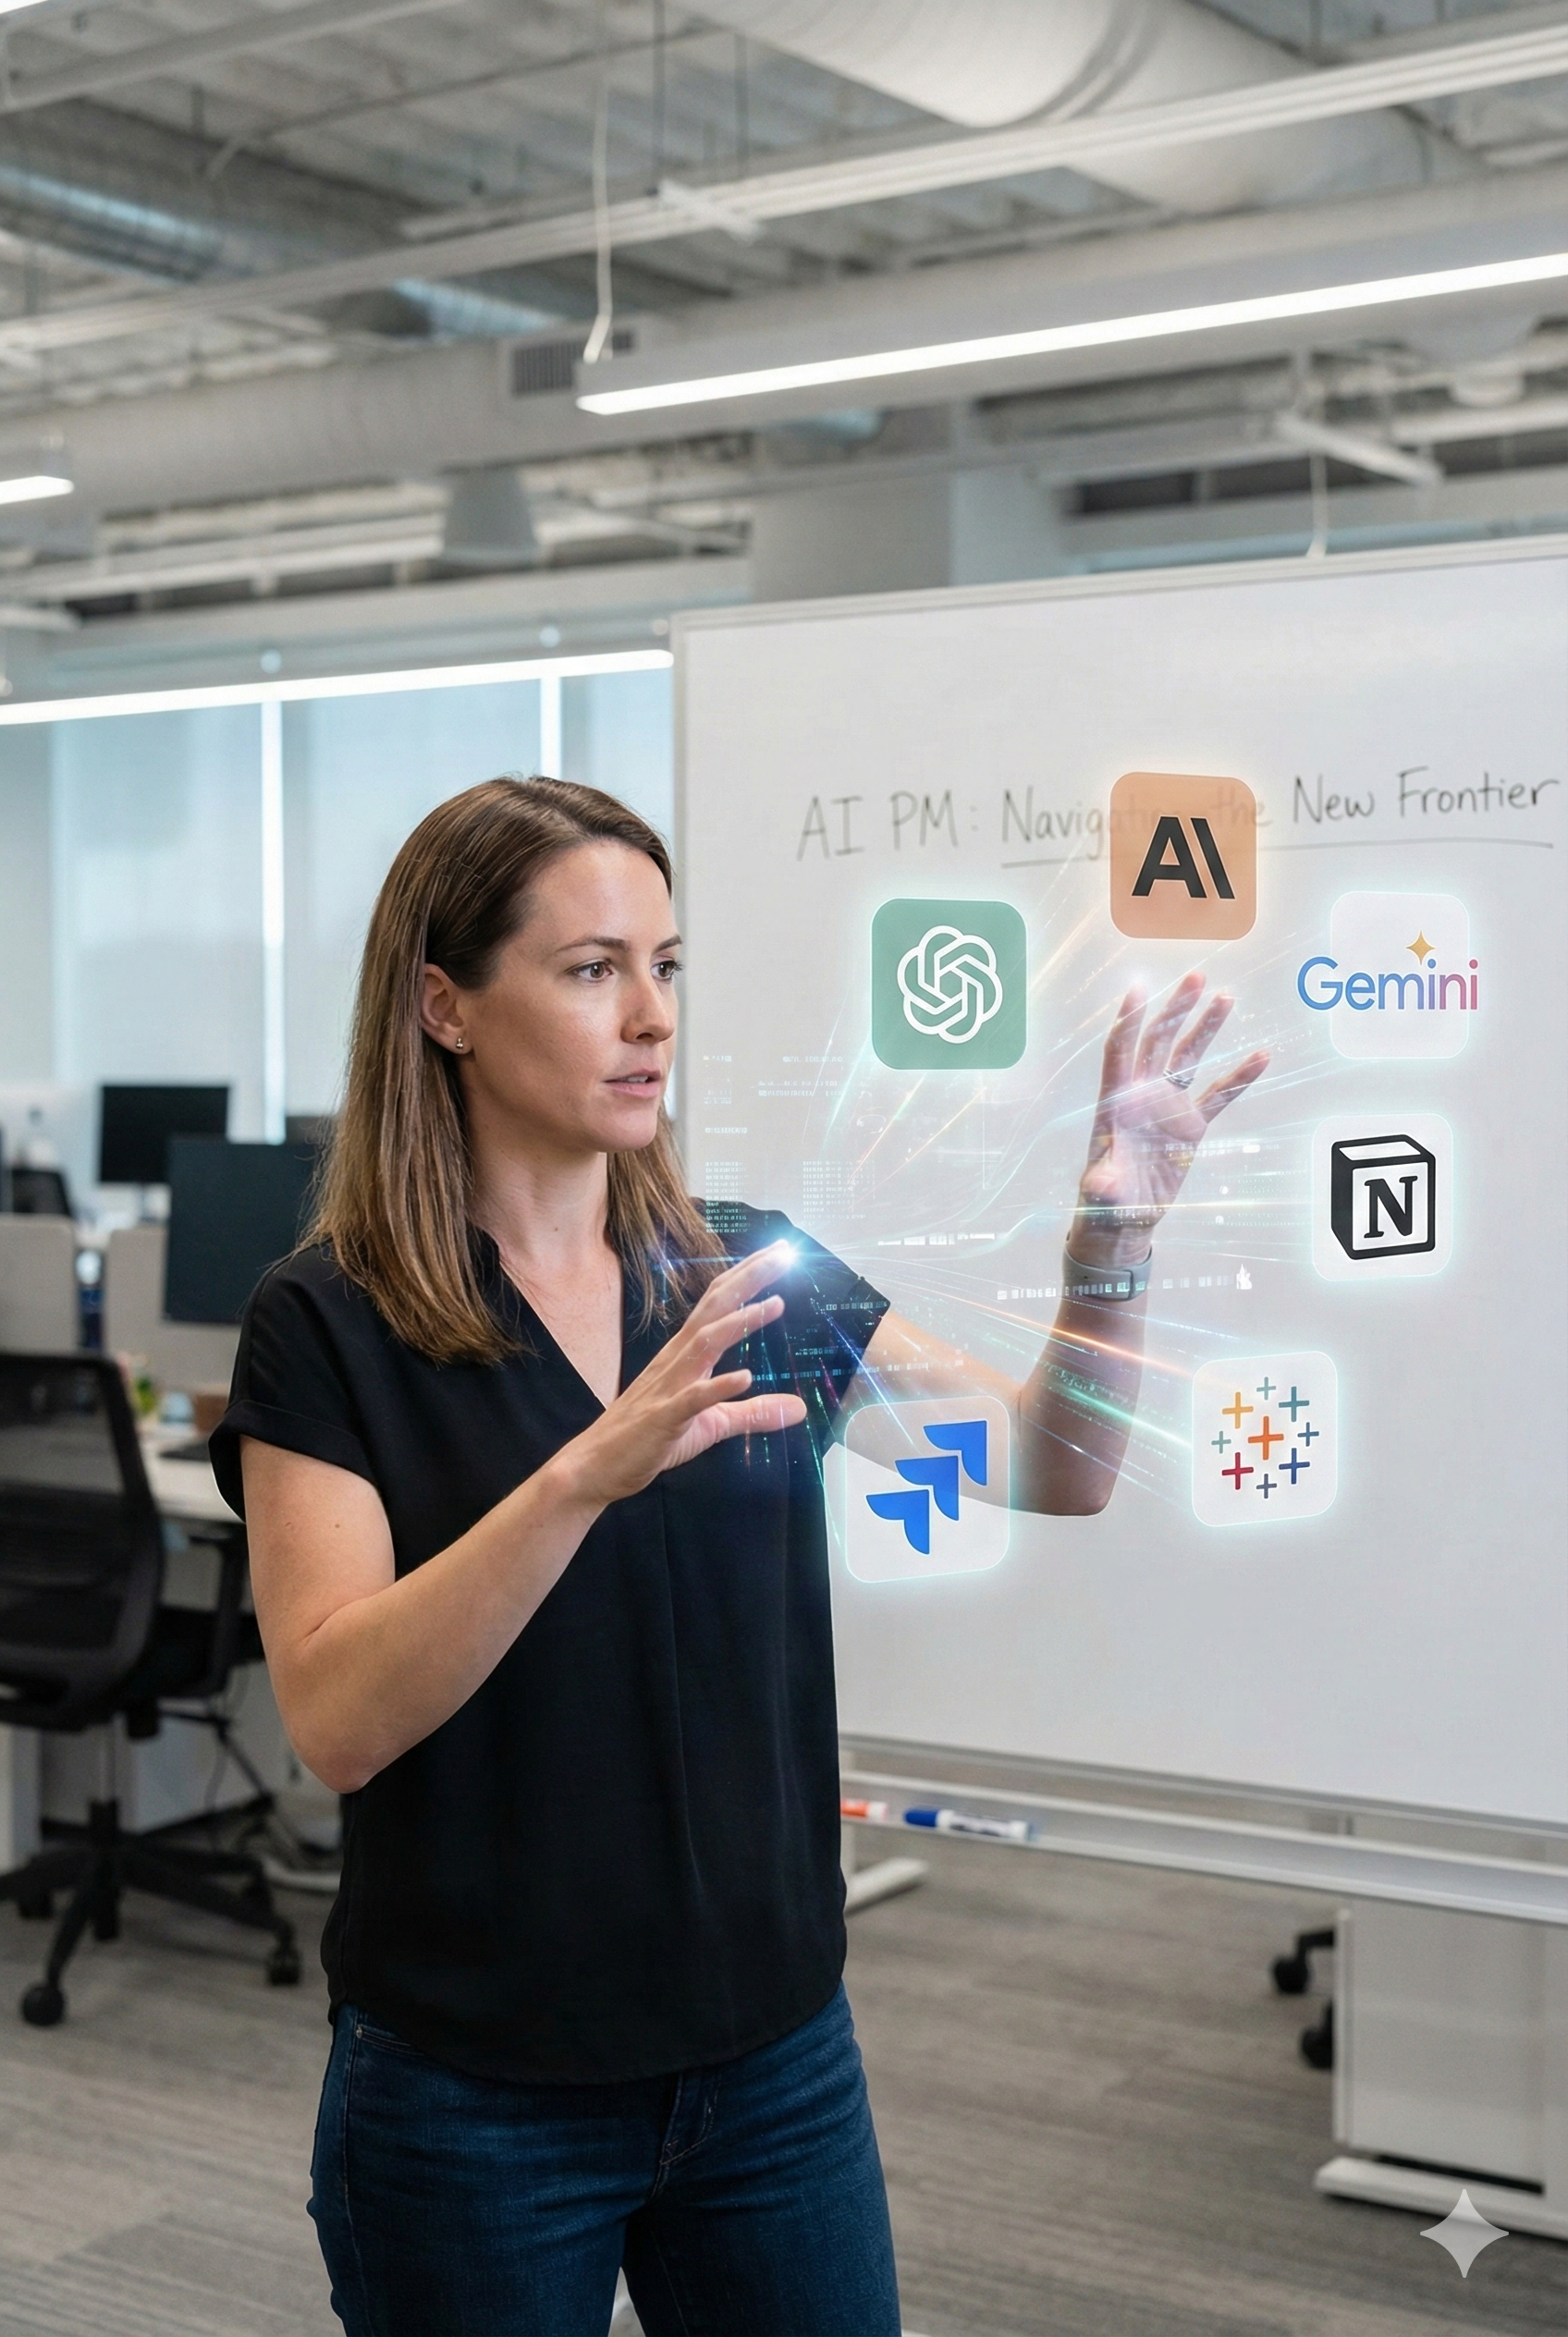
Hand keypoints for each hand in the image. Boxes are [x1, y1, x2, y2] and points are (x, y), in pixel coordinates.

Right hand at [558, 1242, 806, 1507]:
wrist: (597, 1465)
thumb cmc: (650, 1439)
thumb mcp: (713, 1424)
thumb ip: (755, 1413)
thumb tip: (799, 1408)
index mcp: (686, 1355)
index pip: (720, 1305)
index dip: (749, 1277)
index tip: (781, 1253)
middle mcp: (677, 1360)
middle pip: (716, 1309)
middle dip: (750, 1280)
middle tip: (784, 1254)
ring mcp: (669, 1386)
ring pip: (704, 1343)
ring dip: (739, 1321)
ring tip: (774, 1303)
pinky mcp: (664, 1417)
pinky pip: (693, 1398)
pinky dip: (718, 1386)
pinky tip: (745, 1377)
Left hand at [1072, 973, 1267, 1265]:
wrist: (1125, 1218)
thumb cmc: (1104, 1203)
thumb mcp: (1102, 1193)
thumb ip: (1104, 1183)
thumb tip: (1103, 1182)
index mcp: (1115, 1102)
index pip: (1121, 1050)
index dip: (1129, 1020)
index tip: (1139, 986)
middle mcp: (1142, 1095)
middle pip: (1160, 1041)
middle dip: (1176, 1009)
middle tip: (1196, 977)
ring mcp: (1168, 1107)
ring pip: (1189, 1058)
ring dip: (1206, 1028)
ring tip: (1226, 997)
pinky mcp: (1190, 1125)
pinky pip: (1219, 1095)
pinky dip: (1239, 1077)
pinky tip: (1261, 1056)